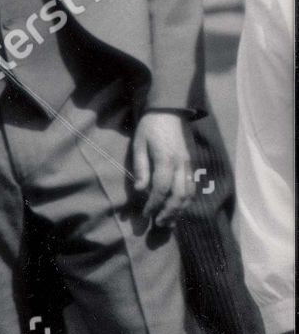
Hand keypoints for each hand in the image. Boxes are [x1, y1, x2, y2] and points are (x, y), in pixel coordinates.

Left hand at [131, 112, 194, 228]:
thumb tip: (139, 190)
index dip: (153, 205)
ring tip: (169, 221)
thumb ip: (141, 168)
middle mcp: (181, 164)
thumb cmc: (150, 127)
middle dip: (169, 212)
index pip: (161, 190)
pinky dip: (187, 200)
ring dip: (180, 210)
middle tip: (158, 223)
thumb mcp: (139, 145)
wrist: (171, 109)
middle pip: (179, 196)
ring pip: (189, 193)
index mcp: (166, 160)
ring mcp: (190, 164)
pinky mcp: (193, 163)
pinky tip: (179, 207)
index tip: (145, 215)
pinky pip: (193, 185)